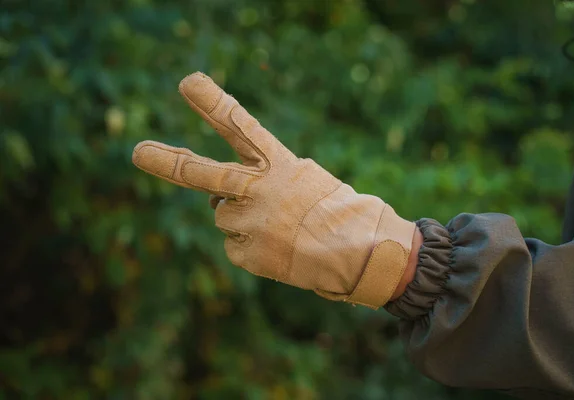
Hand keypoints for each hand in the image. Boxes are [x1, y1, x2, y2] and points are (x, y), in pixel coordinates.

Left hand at [132, 72, 416, 308]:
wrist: (360, 253)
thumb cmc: (337, 212)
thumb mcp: (305, 179)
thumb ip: (260, 179)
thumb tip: (213, 199)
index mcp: (279, 164)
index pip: (240, 127)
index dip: (211, 103)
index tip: (186, 83)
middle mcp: (258, 190)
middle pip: (202, 174)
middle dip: (167, 161)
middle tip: (138, 151)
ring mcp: (250, 223)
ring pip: (221, 215)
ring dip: (240, 219)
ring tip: (277, 227)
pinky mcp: (246, 253)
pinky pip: (233, 246)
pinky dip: (250, 247)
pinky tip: (277, 248)